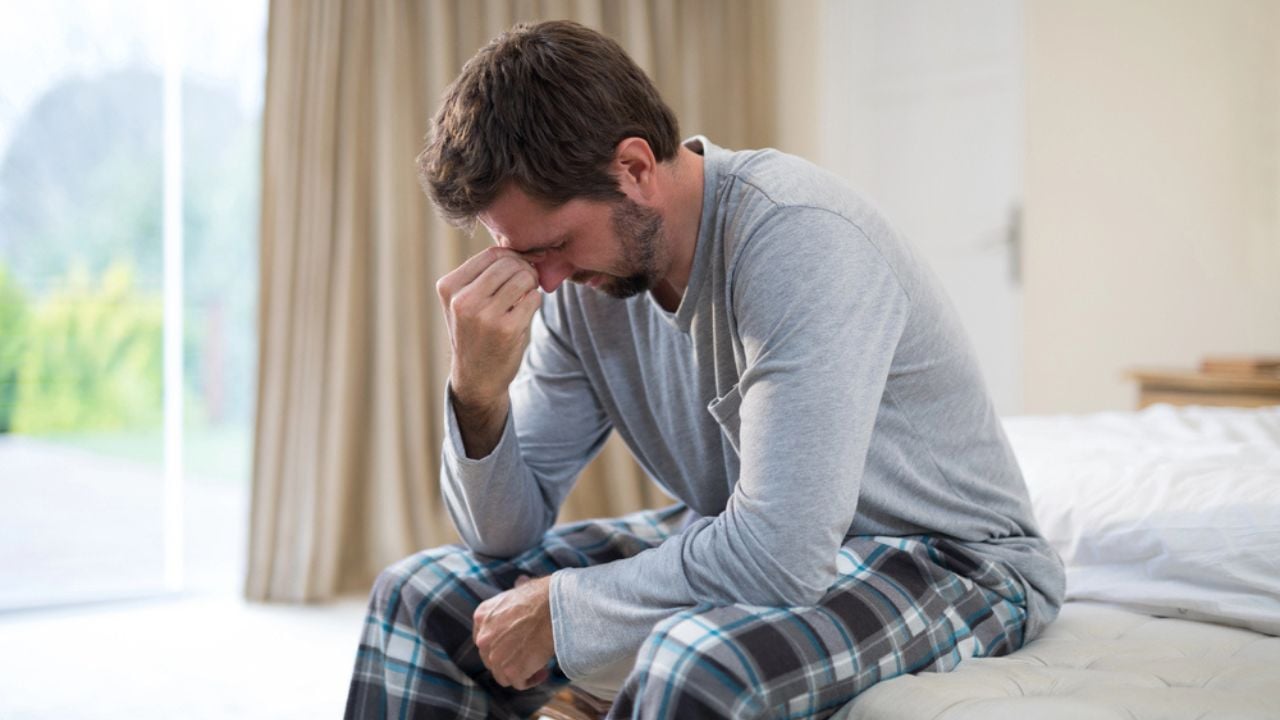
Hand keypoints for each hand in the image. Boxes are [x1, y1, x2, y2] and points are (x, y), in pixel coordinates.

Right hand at [436, 247, 541, 455]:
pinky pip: (533, 299)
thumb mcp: (465, 301)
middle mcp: (463, 300)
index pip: (491, 254)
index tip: (521, 267)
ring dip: (531, 285)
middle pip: (509, 263)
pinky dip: (534, 302)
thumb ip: (486, 274)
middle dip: (524, 270)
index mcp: (449, 287)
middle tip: (526, 284)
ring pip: (523, 278)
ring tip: (524, 297)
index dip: (513, 257)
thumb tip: (527, 249)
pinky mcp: (507, 329)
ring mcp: (484, 315)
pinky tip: (523, 314)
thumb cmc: (475, 332)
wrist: (476, 378)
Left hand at [473, 575, 555, 689]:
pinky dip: (531, 681)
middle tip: (528, 656)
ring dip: (519, 673)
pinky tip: (543, 671)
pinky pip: (518, 684)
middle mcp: (483, 638)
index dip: (500, 645)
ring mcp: (495, 656)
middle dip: (508, 660)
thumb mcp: (519, 589)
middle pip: (491, 659)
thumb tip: (520, 582)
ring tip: (537, 666)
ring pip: (502, 675)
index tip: (515, 646)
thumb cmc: (543, 595)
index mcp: (482, 616)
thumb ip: (514, 593)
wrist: (555, 606)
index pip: (484, 640)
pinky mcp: (511, 671)